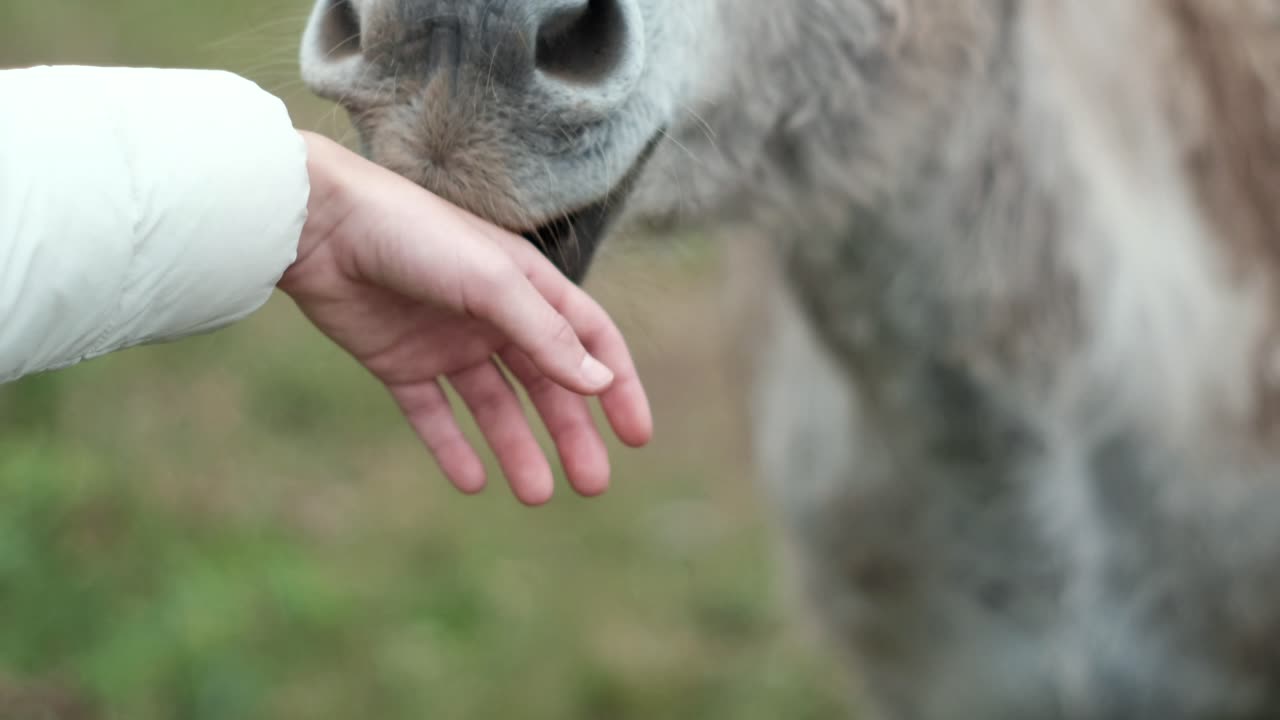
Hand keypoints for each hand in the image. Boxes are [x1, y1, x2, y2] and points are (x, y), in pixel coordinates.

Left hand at [278, 131, 652, 505]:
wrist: (319, 226)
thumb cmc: (414, 235)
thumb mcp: (492, 284)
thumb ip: (545, 336)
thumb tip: (600, 383)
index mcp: (527, 286)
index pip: (589, 341)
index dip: (617, 386)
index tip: (637, 436)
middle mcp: (492, 316)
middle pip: (546, 385)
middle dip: (572, 434)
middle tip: (593, 484)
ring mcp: (446, 341)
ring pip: (495, 407)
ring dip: (518, 449)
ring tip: (536, 496)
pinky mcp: (400, 362)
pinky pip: (434, 414)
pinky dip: (452, 448)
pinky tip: (472, 482)